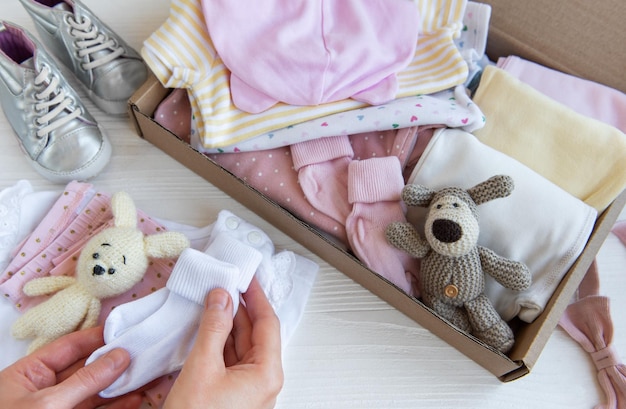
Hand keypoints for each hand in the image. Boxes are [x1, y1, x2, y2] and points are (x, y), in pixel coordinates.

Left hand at [0, 326, 142, 408]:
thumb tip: (117, 356)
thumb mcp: (49, 405)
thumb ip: (85, 380)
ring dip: (120, 384)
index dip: (96, 337)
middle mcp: (44, 390)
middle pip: (85, 368)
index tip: (124, 330)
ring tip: (147, 374)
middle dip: (114, 360)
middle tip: (142, 351)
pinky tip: (134, 399)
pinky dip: (117, 406)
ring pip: (94, 392)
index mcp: (28, 375)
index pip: (68, 347)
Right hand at [164, 277, 283, 408]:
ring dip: (229, 324)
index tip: (247, 277)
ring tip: (215, 301)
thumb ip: (213, 329)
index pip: (268, 323)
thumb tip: (221, 298)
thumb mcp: (203, 368)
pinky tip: (208, 330)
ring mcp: (249, 390)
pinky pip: (231, 361)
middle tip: (227, 284)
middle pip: (256, 333)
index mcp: (266, 374)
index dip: (256, 296)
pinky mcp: (233, 396)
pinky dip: (220, 342)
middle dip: (240, 308)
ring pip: (242, 347)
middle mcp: (263, 381)